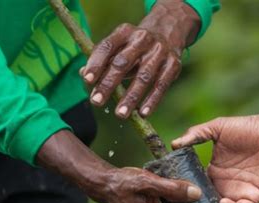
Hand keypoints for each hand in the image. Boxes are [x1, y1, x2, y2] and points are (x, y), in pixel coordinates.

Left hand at [81, 0, 199, 118]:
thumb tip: (85, 75)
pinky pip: (161, 85)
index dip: (96, 63)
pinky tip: (143, 114)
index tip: (87, 80)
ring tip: (120, 115)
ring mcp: (160, 51)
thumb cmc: (134, 47)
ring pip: (144, 77)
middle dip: (109, 84)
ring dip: (131, 97)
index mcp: (125, 32)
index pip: (107, 46)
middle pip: (123, 62)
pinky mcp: (173, 64)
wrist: (168, 34)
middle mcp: (142, 39)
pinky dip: (152, 100)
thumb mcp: (119, 47)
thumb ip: (102, 60)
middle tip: (96, 102)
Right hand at [172, 115, 258, 202]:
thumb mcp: (217, 128)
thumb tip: (174, 144)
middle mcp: (224, 186)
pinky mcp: (254, 197)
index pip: (196, 189)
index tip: (174, 199)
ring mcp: (239, 192)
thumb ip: (195, 134)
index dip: (186, 196)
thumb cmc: (246, 127)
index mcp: (213, 173)